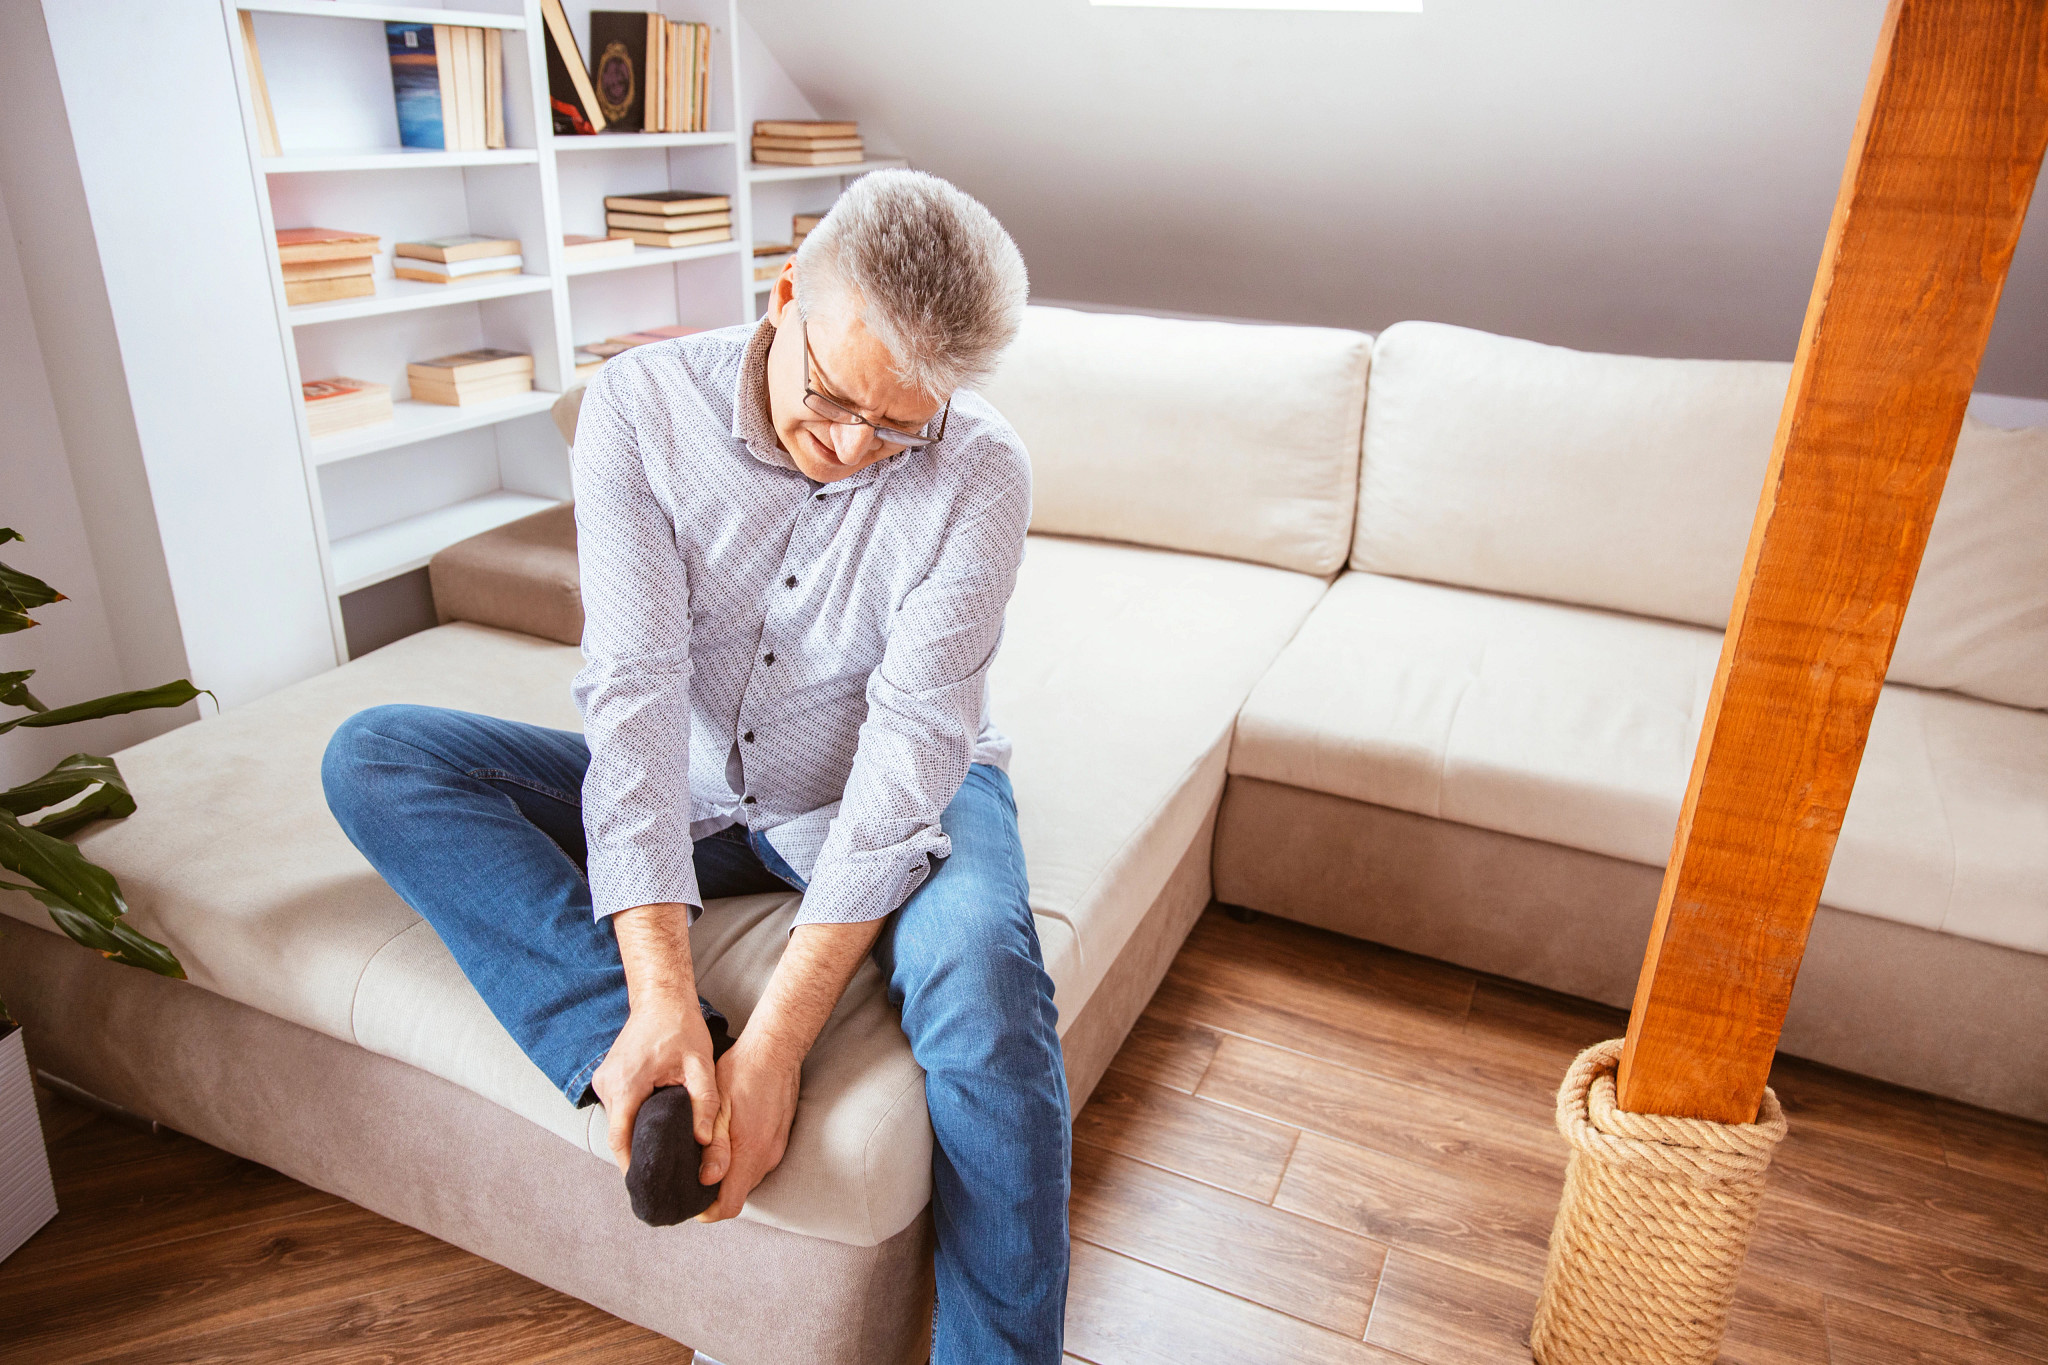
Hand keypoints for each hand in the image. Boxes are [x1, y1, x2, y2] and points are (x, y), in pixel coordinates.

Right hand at [591, 992, 723, 1181]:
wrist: (660, 998)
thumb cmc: (681, 1028)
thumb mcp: (700, 1064)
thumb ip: (705, 1103)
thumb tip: (704, 1140)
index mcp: (627, 1084)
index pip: (620, 1139)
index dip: (631, 1166)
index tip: (645, 1187)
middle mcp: (608, 1084)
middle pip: (617, 1134)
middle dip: (636, 1156)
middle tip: (659, 1179)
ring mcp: (603, 1081)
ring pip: (617, 1123)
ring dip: (634, 1139)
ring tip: (659, 1160)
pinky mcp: (608, 1078)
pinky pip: (618, 1110)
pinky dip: (632, 1123)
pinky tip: (653, 1134)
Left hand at [696, 1033, 801, 1221]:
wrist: (776, 1049)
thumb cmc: (743, 1072)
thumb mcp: (719, 1107)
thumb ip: (715, 1147)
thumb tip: (707, 1180)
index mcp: (749, 1153)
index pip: (729, 1206)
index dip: (707, 1212)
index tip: (689, 1201)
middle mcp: (767, 1157)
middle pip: (738, 1194)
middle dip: (713, 1193)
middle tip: (689, 1175)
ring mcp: (776, 1148)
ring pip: (747, 1177)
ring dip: (727, 1175)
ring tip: (704, 1156)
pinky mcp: (779, 1138)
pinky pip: (756, 1161)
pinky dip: (740, 1161)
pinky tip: (726, 1140)